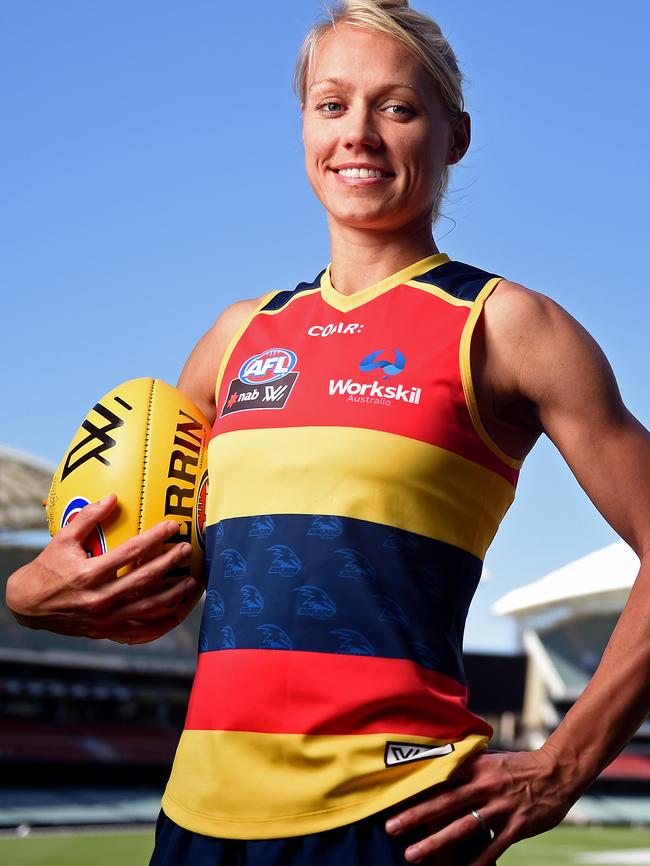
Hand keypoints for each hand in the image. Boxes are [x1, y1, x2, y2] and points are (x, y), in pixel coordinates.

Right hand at [5, 494, 201, 643]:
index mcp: (89, 573)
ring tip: (190, 582)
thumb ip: (88, 517)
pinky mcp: (104, 632)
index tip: (172, 526)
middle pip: (144, 579)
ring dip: (172, 595)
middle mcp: (98, 598)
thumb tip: (113, 497)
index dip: (155, 537)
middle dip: (170, 563)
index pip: (130, 552)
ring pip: (146, 607)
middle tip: (186, 550)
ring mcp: (103, 618)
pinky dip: (159, 626)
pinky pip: (138, 632)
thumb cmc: (48, 568)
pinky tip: (176, 615)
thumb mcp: (63, 539)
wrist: (27, 604)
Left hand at [384, 747, 576, 863]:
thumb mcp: (488, 758)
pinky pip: (492, 848)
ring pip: (462, 828)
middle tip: (391, 827)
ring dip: (435, 843)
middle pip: (444, 803)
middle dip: (415, 816)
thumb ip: (465, 764)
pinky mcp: (516, 826)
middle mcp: (484, 786)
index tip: (393, 797)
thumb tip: (436, 765)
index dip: (417, 788)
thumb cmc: (517, 766)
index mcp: (475, 767)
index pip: (440, 777)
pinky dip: (476, 863)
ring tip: (412, 854)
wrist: (557, 771)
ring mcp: (500, 807)